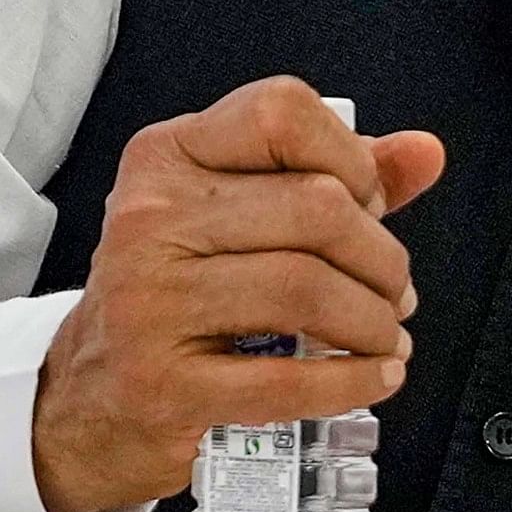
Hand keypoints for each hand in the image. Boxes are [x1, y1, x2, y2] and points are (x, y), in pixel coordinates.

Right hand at [28, 77, 445, 511]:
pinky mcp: (161, 383)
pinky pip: (286, 379)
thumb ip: (338, 176)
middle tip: (393, 289)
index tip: (370, 204)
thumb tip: (424, 153)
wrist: (87, 398)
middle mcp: (148, 219)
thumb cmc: (178, 295)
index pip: (282, 113)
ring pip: (308, 287)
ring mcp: (148, 301)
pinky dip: (352, 381)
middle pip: (317, 207)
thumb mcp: (239, 215)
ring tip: (384, 335)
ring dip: (374, 320)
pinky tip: (374, 377)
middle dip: (381, 256)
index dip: (351, 157)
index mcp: (168, 158)